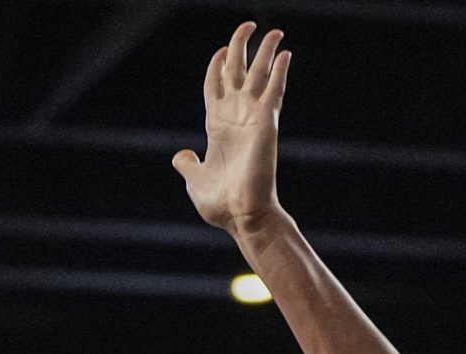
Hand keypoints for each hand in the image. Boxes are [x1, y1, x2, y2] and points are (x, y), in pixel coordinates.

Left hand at [173, 22, 290, 236]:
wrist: (241, 215)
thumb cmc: (220, 203)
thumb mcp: (194, 179)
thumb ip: (188, 164)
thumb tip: (180, 155)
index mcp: (216, 125)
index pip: (217, 84)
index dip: (218, 65)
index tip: (222, 50)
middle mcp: (235, 116)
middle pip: (238, 70)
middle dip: (241, 46)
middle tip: (248, 25)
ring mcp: (252, 117)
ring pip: (259, 74)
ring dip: (265, 51)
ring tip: (273, 31)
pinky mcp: (266, 122)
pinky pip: (274, 91)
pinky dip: (279, 72)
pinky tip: (285, 53)